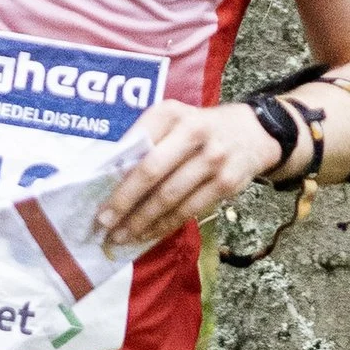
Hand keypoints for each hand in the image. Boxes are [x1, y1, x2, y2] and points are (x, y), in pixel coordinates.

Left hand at [94, 97, 286, 251]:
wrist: (255, 132)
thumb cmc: (200, 128)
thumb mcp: (173, 121)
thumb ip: (144, 141)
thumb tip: (106, 177)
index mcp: (171, 112)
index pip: (135, 143)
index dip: (114, 171)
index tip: (95, 195)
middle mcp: (193, 131)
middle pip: (151, 171)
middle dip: (124, 201)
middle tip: (103, 223)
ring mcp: (213, 158)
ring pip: (170, 197)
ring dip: (142, 221)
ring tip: (121, 236)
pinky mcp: (227, 183)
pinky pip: (189, 210)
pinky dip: (165, 225)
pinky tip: (148, 234)